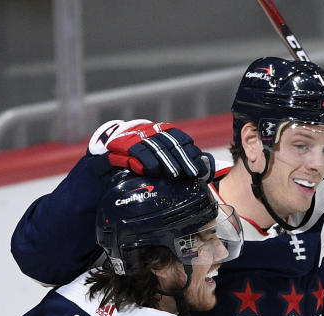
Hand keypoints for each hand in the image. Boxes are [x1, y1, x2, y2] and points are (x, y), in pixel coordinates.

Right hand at [88, 119, 213, 180]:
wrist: (113, 150)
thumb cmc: (146, 157)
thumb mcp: (165, 155)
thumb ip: (185, 159)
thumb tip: (209, 167)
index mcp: (165, 131)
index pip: (181, 140)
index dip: (191, 154)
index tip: (199, 170)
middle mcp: (152, 131)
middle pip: (171, 144)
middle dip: (182, 160)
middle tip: (191, 174)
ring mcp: (138, 136)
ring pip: (156, 148)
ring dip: (167, 162)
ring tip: (175, 175)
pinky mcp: (124, 144)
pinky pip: (137, 152)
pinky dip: (146, 161)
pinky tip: (153, 171)